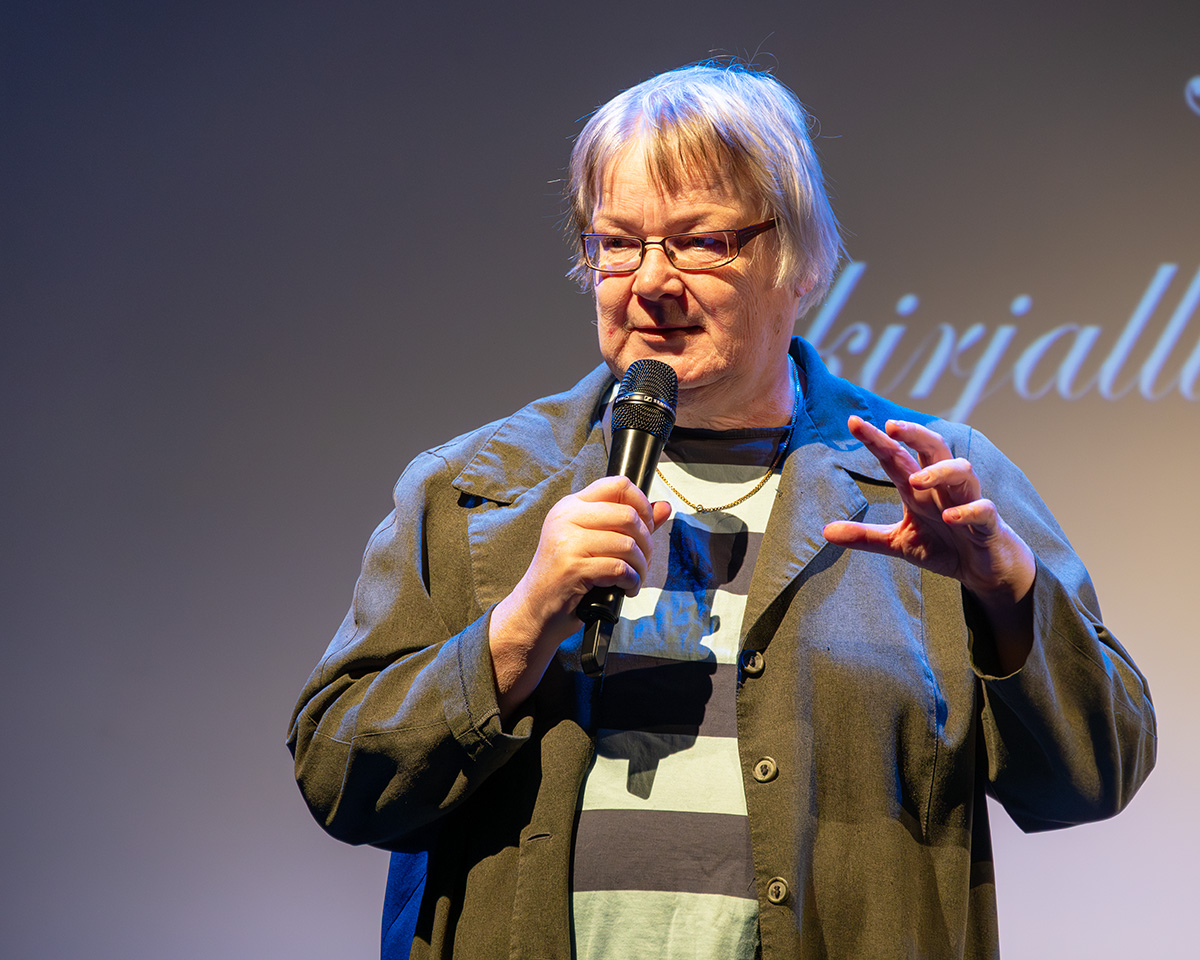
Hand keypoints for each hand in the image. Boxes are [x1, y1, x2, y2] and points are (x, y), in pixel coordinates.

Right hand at [489, 476, 671, 712]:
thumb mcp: (596, 543)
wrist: (535, 609)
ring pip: (627, 545)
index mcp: (571, 505)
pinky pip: (619, 569)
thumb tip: (664, 507)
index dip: (642, 503)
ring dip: (641, 567)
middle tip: (643, 561)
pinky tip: (626, 589)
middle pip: (628, 515)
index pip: (617, 484)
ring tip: (634, 579)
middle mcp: (567, 517)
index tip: (646, 526)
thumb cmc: (568, 576)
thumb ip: (629, 524)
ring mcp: (567, 541)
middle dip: (646, 543)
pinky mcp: (572, 567)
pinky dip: (631, 582)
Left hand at [823, 417, 1035, 668]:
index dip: (876, 439)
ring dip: (939, 471)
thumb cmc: (943, 546)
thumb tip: (826, 531)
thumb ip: (865, 537)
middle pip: (934, 448)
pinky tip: (950, 517)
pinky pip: (983, 509)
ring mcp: (968, 501)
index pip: (896, 457)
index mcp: (919, 489)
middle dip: (915, 434)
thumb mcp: (898, 542)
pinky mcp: (988, 523)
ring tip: (914, 482)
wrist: (984, 570)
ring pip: (963, 470)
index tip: (853, 421)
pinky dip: (967, 510)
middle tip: (891, 426)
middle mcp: (943, 488)